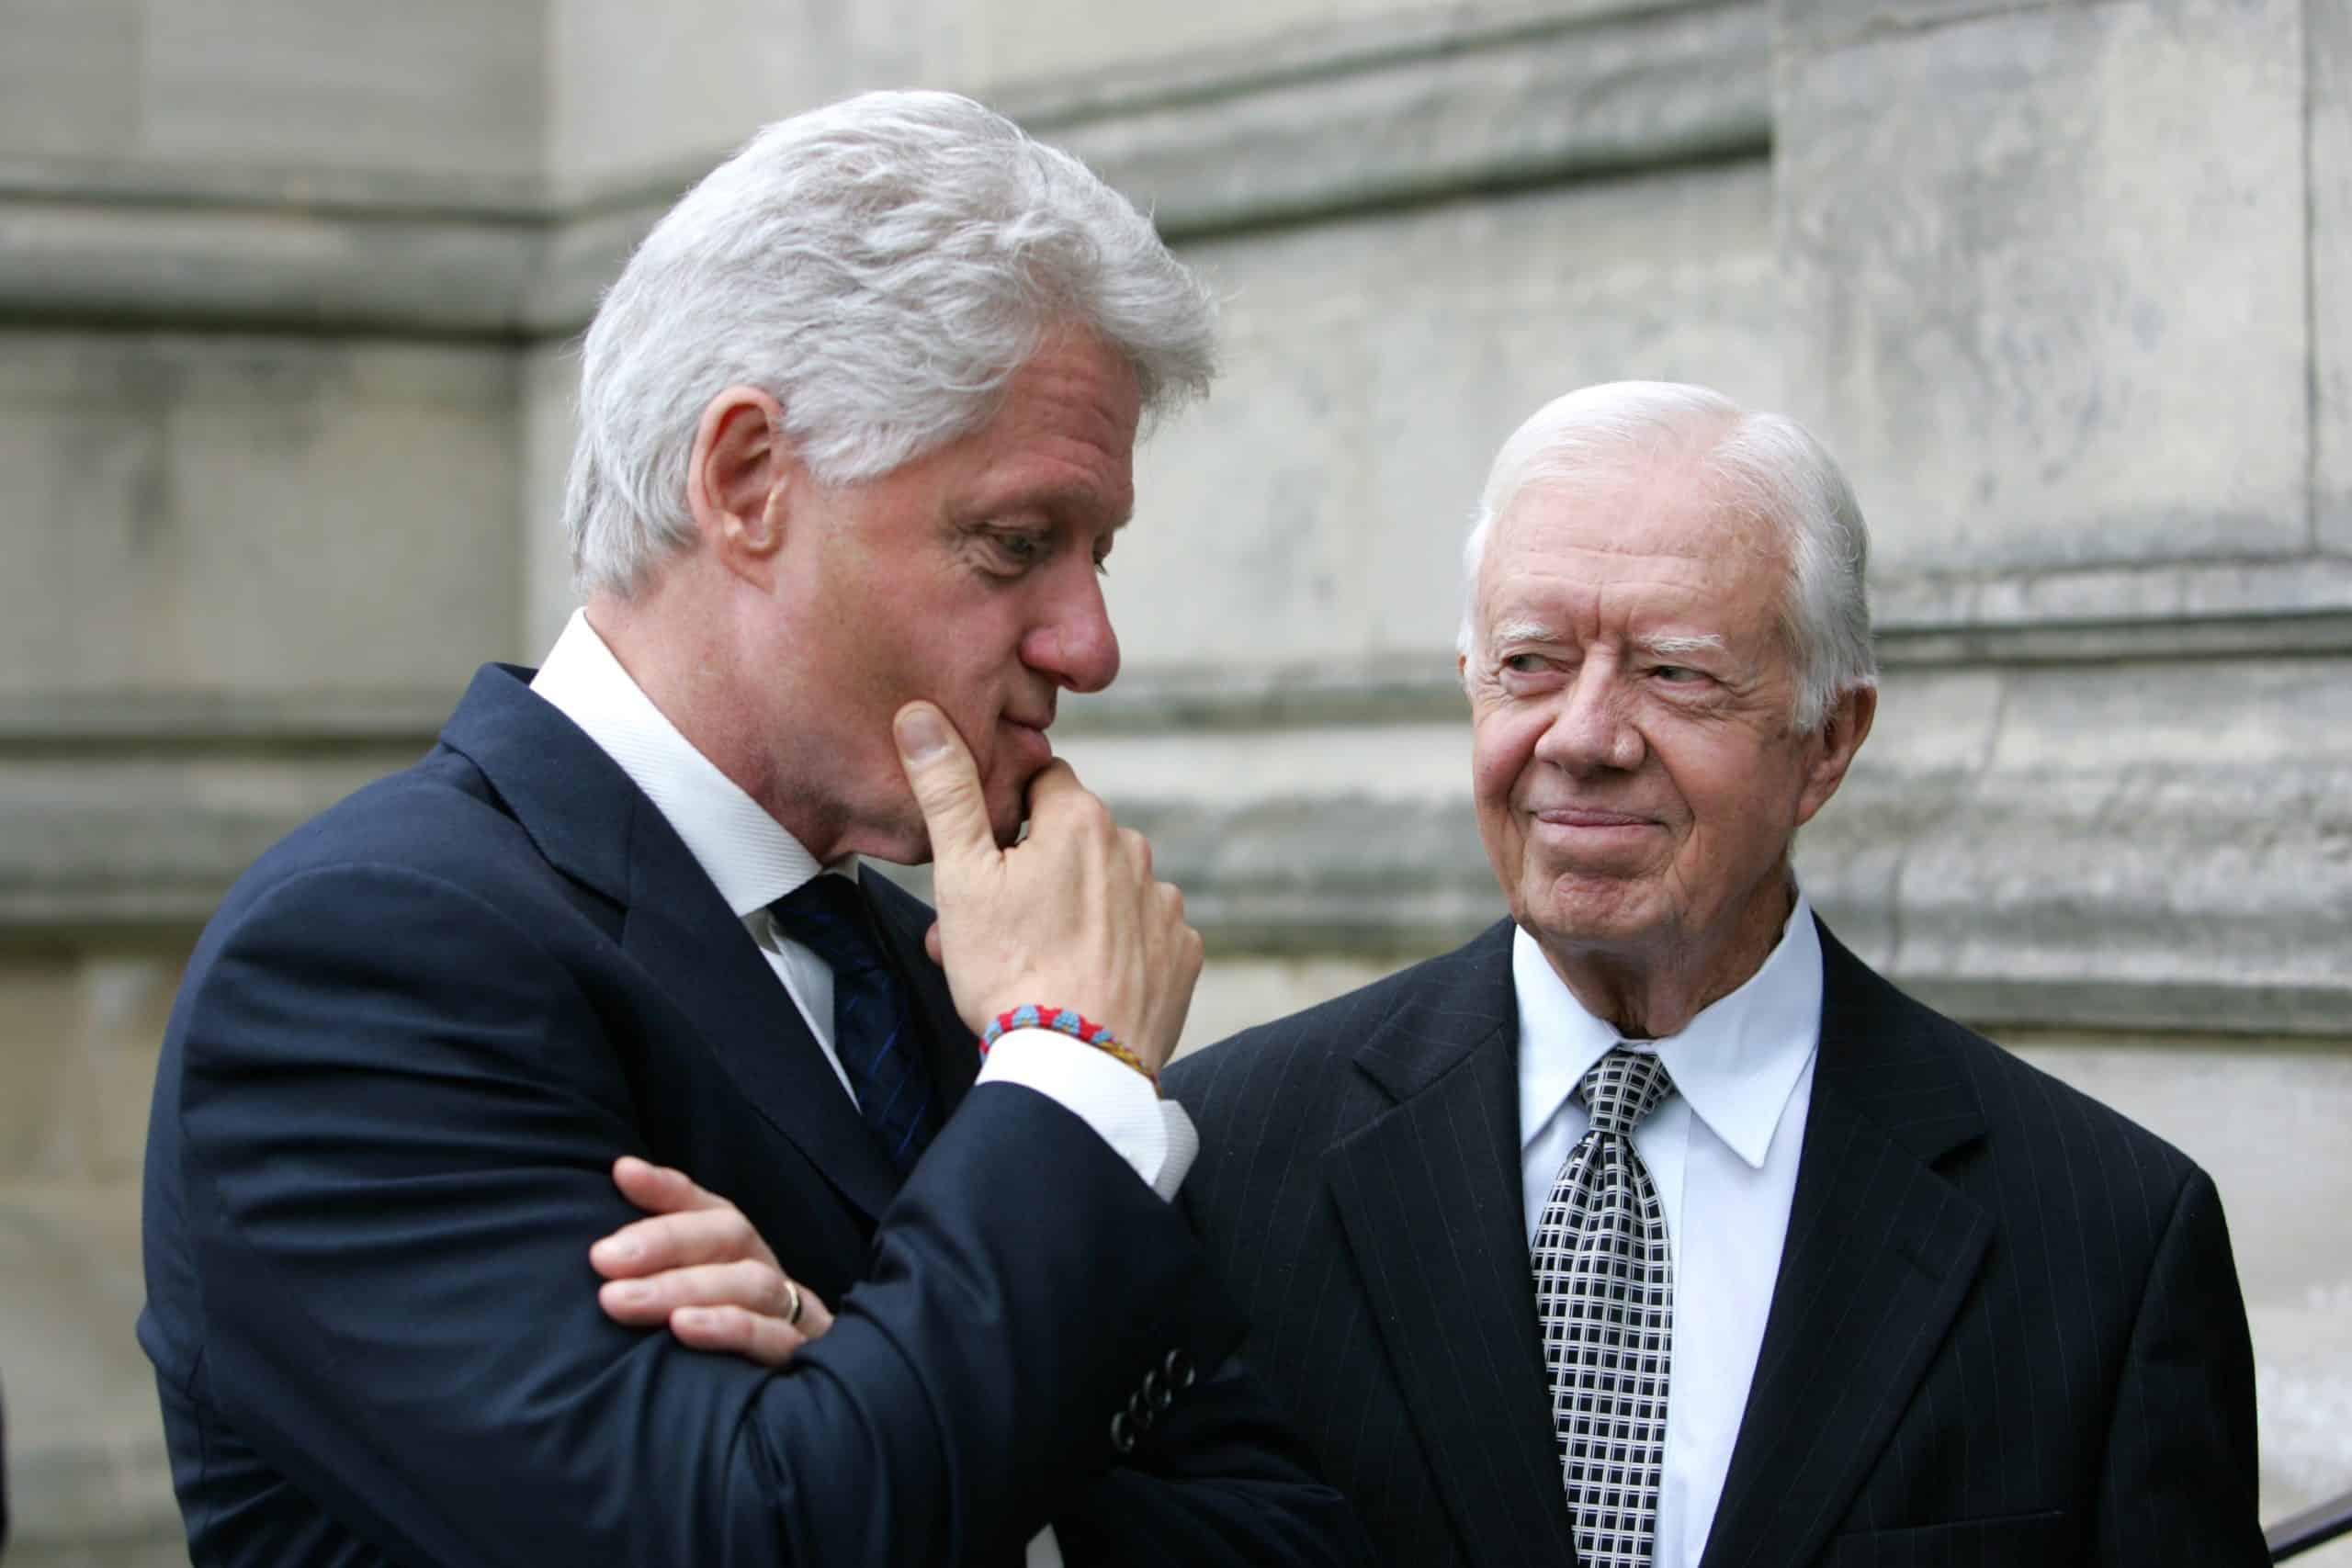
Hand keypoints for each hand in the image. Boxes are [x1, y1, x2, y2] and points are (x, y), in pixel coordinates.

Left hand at [589, 1156, 832, 1366]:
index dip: (667, 1190)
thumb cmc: (719, 1360)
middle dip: (665, 1242)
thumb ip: (652, 1268)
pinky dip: (731, 1328)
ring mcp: (793, 1319)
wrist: (801, 1431)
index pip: (709, 1210)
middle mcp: (769, 1278)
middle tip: (602, 1260)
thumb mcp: (686, 1309)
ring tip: (624, 1301)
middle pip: (731, 1237)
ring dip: (686, 1287)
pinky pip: (777, 1340)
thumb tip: (611, 1198)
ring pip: (751, 1284)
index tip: (622, 1174)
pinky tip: (684, 1329)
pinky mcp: (805, 1363)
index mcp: (743, 1258)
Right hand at [895, 700, 1200, 1071]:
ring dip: (1077, 913)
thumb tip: (921, 714)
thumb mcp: (961, 878)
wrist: (1075, 1067)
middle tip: (995, 929)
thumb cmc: (1010, 972)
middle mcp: (1135, 850)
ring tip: (1036, 965)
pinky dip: (1118, 953)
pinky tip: (1085, 983)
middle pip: (1074, 842)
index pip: (1043, 783)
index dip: (1009, 818)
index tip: (988, 863)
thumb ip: (947, 791)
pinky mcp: (1182, 955)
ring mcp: (1165, 905)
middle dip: (1037, 873)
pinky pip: (1146, 937)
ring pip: (1109, 891)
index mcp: (1082, 820)